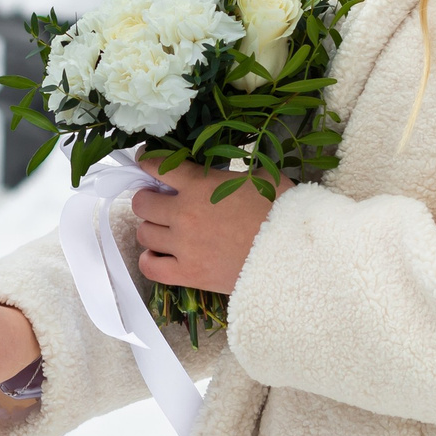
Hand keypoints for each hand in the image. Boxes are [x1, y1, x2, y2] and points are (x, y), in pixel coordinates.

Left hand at [133, 162, 271, 294]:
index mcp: (199, 184)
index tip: (146, 162)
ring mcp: (183, 245)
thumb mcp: (259, 177)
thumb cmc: (283, 211)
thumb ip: (230, 174)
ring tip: (167, 229)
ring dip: (153, 228)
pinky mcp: (188, 274)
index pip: (156, 165)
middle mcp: (184, 213)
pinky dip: (151, 259)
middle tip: (162, 202)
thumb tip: (218, 173)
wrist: (294, 254)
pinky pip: (150, 266)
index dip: (147, 161)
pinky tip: (162, 254)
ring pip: (144, 233)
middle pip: (141, 203)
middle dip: (149, 199)